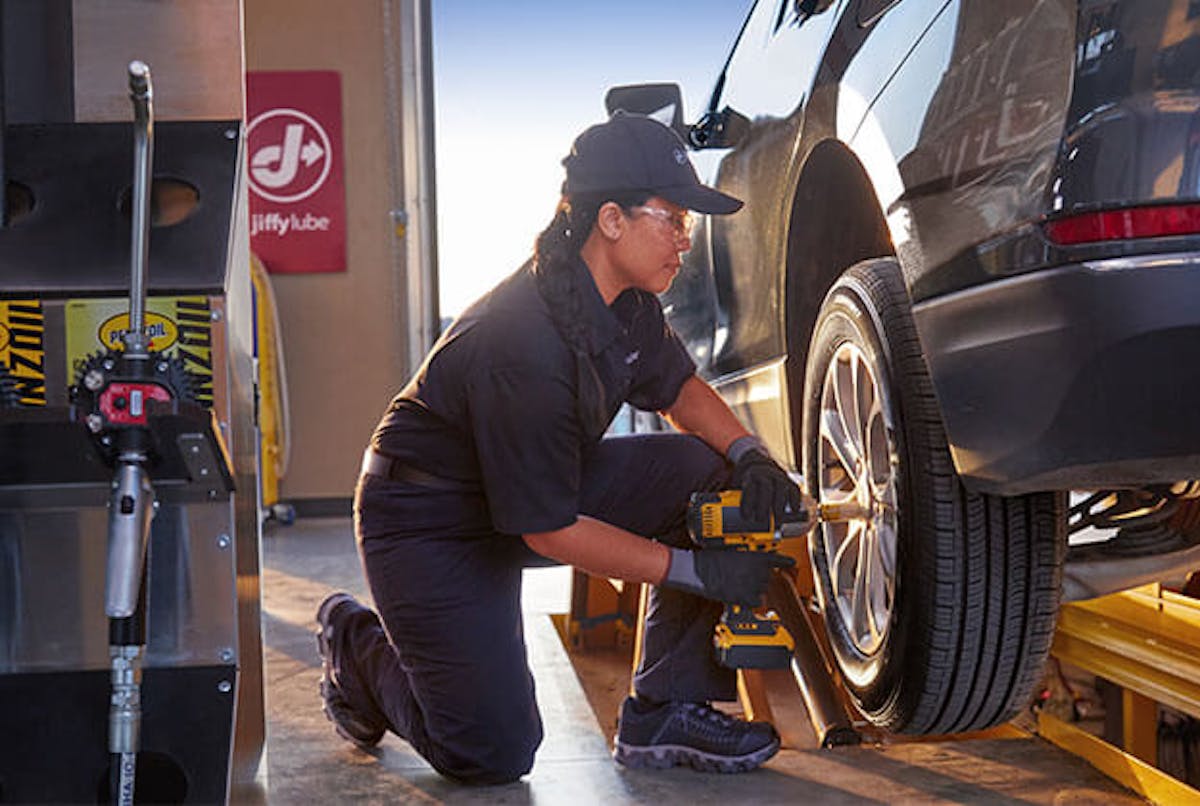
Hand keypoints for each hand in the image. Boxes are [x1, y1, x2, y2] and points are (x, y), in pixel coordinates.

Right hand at [664, 548, 795, 605]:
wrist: (698, 571)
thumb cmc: (709, 559)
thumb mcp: (729, 551)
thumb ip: (745, 558)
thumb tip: (750, 563)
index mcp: (755, 556)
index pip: (778, 559)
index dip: (786, 562)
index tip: (792, 563)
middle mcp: (757, 571)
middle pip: (768, 577)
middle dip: (759, 577)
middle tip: (744, 576)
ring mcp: (751, 585)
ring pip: (762, 590)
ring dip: (754, 589)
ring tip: (739, 585)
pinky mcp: (744, 598)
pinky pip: (756, 602)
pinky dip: (751, 601)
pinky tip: (742, 597)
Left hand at [731, 447, 803, 525]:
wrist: (760, 463)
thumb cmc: (748, 482)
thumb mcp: (739, 486)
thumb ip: (734, 500)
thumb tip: (727, 520)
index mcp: (750, 475)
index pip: (749, 487)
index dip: (747, 503)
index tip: (745, 517)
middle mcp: (765, 473)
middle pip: (766, 488)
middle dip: (763, 506)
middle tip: (760, 521)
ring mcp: (779, 476)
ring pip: (781, 489)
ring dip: (779, 507)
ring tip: (777, 523)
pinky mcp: (789, 481)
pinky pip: (794, 489)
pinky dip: (795, 500)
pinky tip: (794, 511)